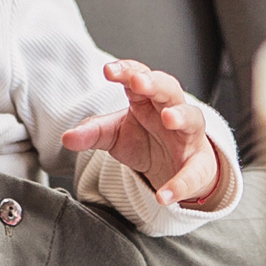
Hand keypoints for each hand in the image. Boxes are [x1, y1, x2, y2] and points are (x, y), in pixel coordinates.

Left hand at [61, 59, 227, 208]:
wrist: (172, 169)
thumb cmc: (145, 141)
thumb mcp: (114, 136)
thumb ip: (92, 133)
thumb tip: (67, 137)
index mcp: (147, 99)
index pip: (138, 76)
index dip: (125, 71)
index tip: (108, 71)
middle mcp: (170, 110)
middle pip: (168, 88)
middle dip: (154, 83)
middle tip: (139, 82)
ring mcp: (188, 136)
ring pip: (192, 118)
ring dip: (180, 116)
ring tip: (168, 118)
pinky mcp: (198, 165)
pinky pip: (194, 172)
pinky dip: (181, 184)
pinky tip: (165, 195)